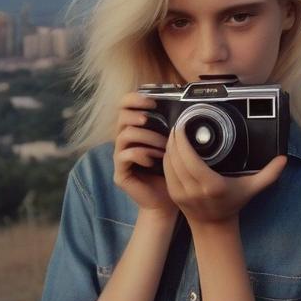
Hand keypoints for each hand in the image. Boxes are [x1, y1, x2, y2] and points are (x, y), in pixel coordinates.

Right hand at [112, 91, 178, 216]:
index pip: (124, 106)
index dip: (134, 99)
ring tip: (163, 147)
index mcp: (135, 131)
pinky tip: (154, 161)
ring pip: (125, 135)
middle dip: (137, 115)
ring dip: (147, 138)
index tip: (153, 101)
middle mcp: (124, 142)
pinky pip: (125, 156)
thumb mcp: (172, 145)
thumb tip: (180, 109)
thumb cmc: (170, 172)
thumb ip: (169, 128)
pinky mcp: (120, 172)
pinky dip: (141, 154)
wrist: (166, 202)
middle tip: (150, 119)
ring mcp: (120, 157)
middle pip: (120, 117)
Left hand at [162, 121, 287, 226]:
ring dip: (169, 146)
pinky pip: (166, 171)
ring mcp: (181, 193)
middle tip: (179, 125)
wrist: (214, 225)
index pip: (190, 159)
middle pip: (176, 158)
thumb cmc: (233, 203)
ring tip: (175, 134)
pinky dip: (166, 157)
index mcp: (212, 186)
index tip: (184, 126)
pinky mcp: (173, 194)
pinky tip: (171, 147)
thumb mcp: (252, 188)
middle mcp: (194, 190)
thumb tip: (283, 159)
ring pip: (168, 164)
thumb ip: (269, 174)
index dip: (182, 141)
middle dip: (174, 139)